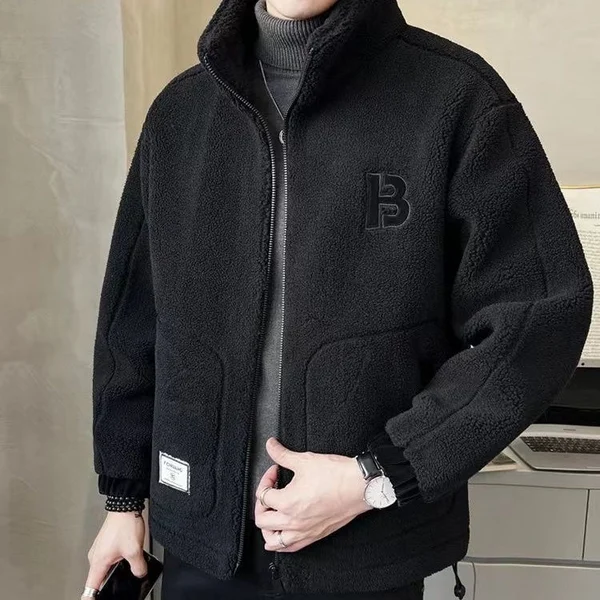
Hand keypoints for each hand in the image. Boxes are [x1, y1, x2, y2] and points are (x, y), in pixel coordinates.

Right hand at [82, 511, 146, 597]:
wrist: (124, 505)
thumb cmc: (124, 523)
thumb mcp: (134, 550)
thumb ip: (138, 567)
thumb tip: (140, 574)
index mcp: (98, 562)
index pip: (89, 589)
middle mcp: (95, 556)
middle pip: (98, 579)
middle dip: (107, 586)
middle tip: (116, 589)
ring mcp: (100, 549)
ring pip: (104, 567)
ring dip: (113, 571)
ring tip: (123, 571)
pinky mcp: (106, 543)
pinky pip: (108, 558)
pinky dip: (115, 562)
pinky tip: (126, 558)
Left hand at [253, 437, 371, 552]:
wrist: (359, 486)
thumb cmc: (336, 475)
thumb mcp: (305, 460)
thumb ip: (282, 454)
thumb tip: (271, 446)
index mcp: (288, 502)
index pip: (263, 495)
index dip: (266, 479)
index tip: (276, 470)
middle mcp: (294, 521)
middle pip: (262, 520)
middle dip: (261, 504)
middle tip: (270, 492)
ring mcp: (304, 531)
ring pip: (273, 541)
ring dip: (267, 528)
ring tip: (272, 515)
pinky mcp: (316, 535)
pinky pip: (291, 548)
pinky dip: (282, 543)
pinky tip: (283, 532)